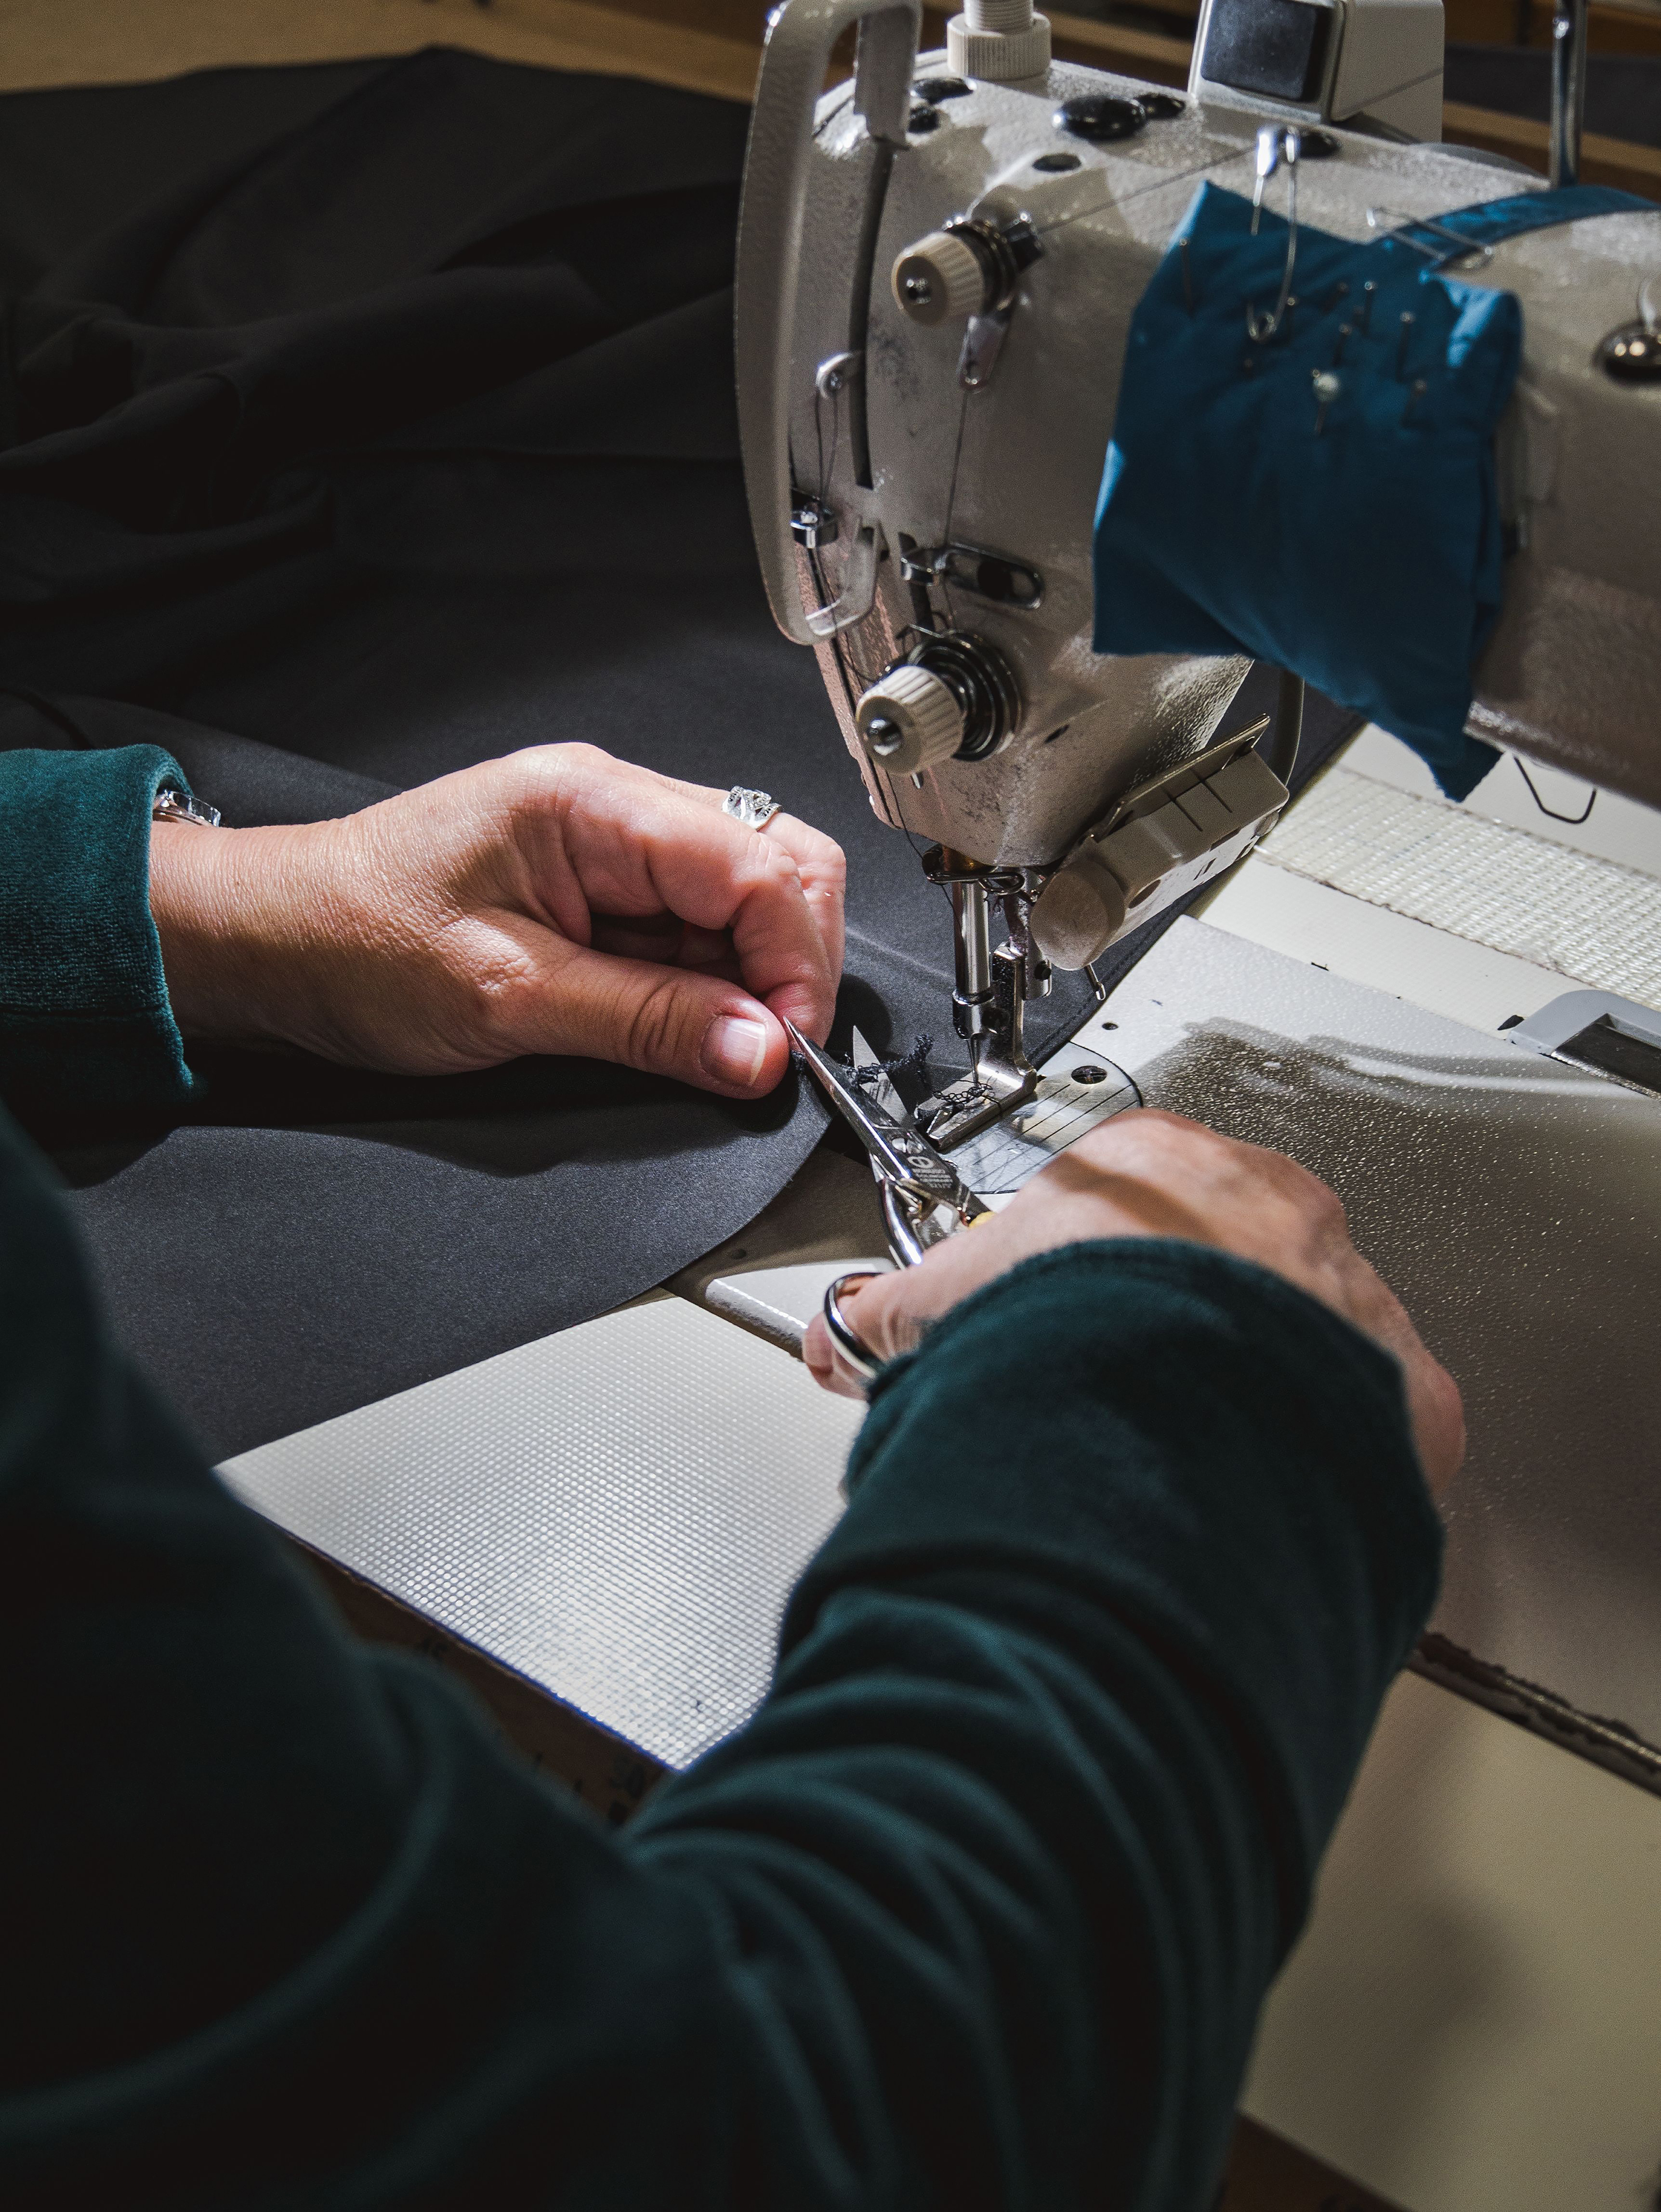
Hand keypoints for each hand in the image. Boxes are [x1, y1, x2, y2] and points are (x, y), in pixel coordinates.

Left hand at [148, 745, 844, 1097]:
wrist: (273, 940)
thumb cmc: (353, 944)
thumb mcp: (508, 998)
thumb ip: (647, 1022)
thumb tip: (760, 1051)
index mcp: (590, 803)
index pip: (760, 866)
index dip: (793, 965)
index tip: (783, 1050)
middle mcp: (613, 801)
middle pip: (778, 864)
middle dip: (791, 964)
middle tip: (764, 1051)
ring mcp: (613, 838)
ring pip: (748, 897)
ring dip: (750, 976)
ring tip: (709, 1041)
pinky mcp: (603, 881)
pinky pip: (697, 923)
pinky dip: (709, 979)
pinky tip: (679, 1019)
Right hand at [805, 1109, 1463, 1494]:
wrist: (1178, 1431)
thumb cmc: (1071, 1342)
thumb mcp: (941, 1313)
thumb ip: (890, 1313)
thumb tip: (847, 1331)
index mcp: (1159, 1163)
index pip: (1114, 1197)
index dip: (1067, 1264)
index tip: (1048, 1314)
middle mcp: (1272, 1207)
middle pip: (1214, 1254)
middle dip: (1165, 1314)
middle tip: (1109, 1382)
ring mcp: (1350, 1292)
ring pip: (1299, 1330)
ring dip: (1248, 1379)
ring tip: (1179, 1445)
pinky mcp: (1404, 1391)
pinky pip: (1367, 1417)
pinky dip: (1320, 1453)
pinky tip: (1255, 1487)